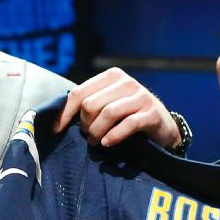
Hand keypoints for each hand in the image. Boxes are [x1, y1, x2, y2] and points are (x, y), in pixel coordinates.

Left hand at [55, 67, 180, 148]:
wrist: (162, 126)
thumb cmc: (129, 115)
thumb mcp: (109, 103)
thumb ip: (90, 103)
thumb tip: (59, 117)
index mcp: (112, 76)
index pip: (79, 92)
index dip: (65, 112)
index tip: (57, 129)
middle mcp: (126, 82)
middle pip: (91, 104)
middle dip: (85, 125)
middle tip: (88, 137)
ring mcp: (141, 96)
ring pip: (107, 113)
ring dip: (97, 132)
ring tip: (96, 142)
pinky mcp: (151, 113)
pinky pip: (127, 124)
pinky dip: (113, 136)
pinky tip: (107, 143)